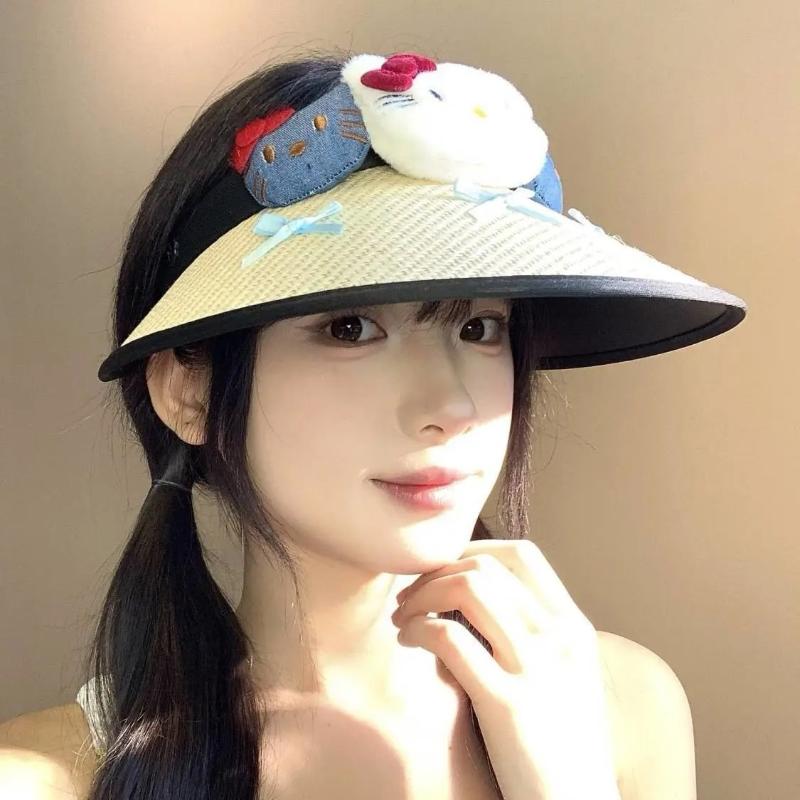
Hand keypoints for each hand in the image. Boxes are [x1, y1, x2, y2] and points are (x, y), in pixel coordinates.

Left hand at [391, 538, 621, 799]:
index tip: (442, 569)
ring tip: (403, 617)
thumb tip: (481, 597)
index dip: (472, 550)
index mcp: (574, 628)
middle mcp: (560, 638)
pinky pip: (450, 637)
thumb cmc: (563, 747)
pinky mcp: (507, 703)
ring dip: (423, 594)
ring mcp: (536, 668)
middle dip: (437, 571)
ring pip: (469, 588)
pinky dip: (419, 628)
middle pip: (487, 566)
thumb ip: (535, 635)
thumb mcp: (567, 677)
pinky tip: (407, 640)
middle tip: (410, 596)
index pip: (522, 554)